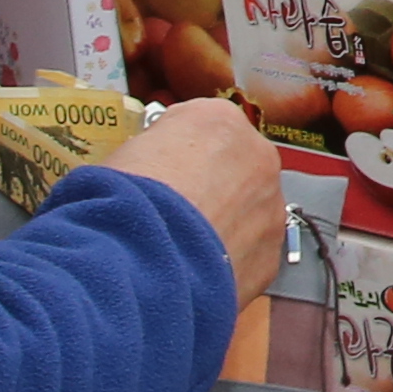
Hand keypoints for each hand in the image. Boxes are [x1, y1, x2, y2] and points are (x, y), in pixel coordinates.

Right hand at [102, 95, 288, 309]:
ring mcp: (270, 207)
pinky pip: (250, 253)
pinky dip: (228, 261)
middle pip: (236, 167)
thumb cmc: (122, 202)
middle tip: (176, 211)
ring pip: (250, 211)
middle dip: (212, 187)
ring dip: (224, 224)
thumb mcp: (125, 153)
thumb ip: (155, 149)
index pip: (206, 127)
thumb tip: (150, 164)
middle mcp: (256, 155)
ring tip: (183, 247)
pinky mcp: (270, 255)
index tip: (165, 169)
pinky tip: (195, 271)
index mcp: (218, 120)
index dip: (181, 153)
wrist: (138, 261)